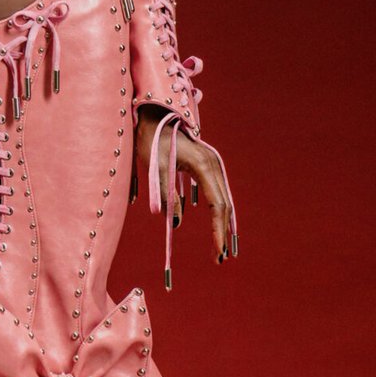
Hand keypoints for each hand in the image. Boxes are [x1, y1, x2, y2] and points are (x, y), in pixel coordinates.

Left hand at [133, 106, 237, 262]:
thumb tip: (175, 223)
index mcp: (203, 166)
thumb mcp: (155, 168)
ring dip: (222, 226)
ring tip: (219, 249)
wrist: (154, 117)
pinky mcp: (207, 166)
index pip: (217, 206)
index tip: (217, 252)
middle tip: (219, 259)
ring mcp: (213, 165)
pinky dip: (219, 214)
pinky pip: (218, 194)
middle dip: (222, 234)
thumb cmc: (151, 140)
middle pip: (224, 206)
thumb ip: (166, 194)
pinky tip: (216, 228)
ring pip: (224, 201)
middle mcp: (214, 165)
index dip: (217, 232)